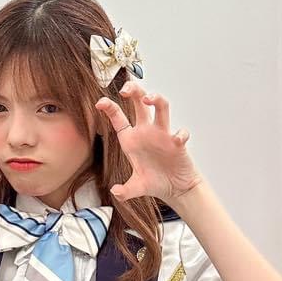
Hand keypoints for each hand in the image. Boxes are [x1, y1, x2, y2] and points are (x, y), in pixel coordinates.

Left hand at [95, 80, 204, 203]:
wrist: (174, 188)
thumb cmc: (155, 181)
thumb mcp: (136, 187)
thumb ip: (125, 190)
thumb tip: (116, 192)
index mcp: (131, 139)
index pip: (119, 118)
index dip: (109, 108)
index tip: (100, 102)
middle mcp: (146, 132)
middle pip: (140, 104)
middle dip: (134, 91)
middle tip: (127, 88)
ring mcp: (163, 135)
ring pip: (161, 108)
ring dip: (156, 99)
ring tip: (149, 98)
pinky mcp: (178, 143)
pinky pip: (180, 134)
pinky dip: (180, 134)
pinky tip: (177, 139)